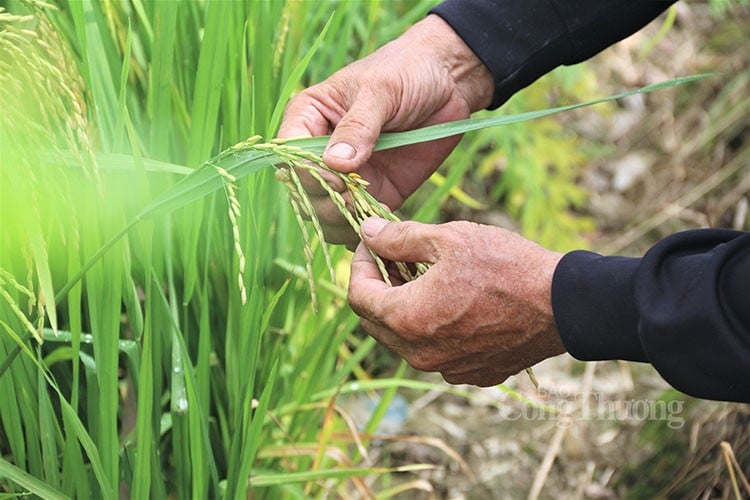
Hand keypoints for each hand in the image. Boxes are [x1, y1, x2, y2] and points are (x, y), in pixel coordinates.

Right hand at [277, 15, 492, 246]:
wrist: (449, 81)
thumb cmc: (406, 71)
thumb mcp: (380, 91)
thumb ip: (358, 127)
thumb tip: (334, 164)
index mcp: (310, 118)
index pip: (290, 154)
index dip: (306, 173)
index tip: (337, 178)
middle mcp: (322, 151)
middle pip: (304, 191)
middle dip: (325, 202)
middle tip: (354, 200)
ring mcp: (348, 175)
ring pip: (326, 214)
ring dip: (341, 221)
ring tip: (366, 214)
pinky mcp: (376, 192)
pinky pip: (359, 221)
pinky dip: (364, 229)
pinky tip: (380, 222)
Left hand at [348, 218, 566, 385]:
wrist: (564, 305)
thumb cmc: (506, 267)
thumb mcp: (448, 239)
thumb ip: (399, 238)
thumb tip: (367, 234)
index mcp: (408, 319)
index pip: (358, 296)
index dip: (359, 266)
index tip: (372, 245)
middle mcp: (421, 354)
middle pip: (375, 322)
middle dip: (377, 288)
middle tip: (393, 259)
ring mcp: (447, 369)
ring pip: (404, 340)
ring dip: (403, 308)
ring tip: (422, 277)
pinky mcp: (471, 374)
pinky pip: (435, 352)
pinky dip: (430, 328)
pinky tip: (450, 303)